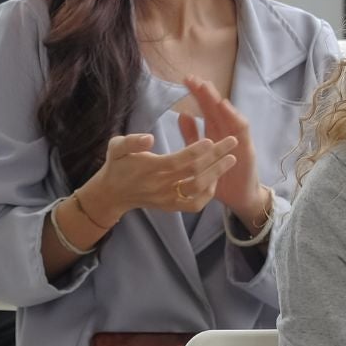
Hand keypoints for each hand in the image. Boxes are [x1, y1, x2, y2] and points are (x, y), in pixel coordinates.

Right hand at [80, 131, 236, 223]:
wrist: (113, 194)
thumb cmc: (117, 165)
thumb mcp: (116, 147)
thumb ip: (131, 142)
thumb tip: (149, 138)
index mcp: (150, 169)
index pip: (178, 161)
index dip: (196, 151)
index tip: (211, 139)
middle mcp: (161, 185)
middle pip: (194, 173)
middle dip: (216, 157)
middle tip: (233, 142)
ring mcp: (167, 198)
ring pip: (198, 190)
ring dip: (216, 174)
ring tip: (231, 159)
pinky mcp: (171, 206)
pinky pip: (194, 205)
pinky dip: (208, 194)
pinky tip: (216, 179)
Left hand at [178, 75, 268, 227]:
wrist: (240, 198)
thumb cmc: (219, 176)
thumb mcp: (200, 156)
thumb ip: (191, 136)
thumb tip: (181, 114)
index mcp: (215, 132)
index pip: (205, 109)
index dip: (196, 95)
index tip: (185, 81)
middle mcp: (227, 132)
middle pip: (216, 107)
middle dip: (205, 92)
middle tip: (192, 78)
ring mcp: (238, 138)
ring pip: (228, 114)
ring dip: (217, 100)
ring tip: (206, 87)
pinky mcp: (247, 148)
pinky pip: (241, 129)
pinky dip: (233, 116)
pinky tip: (224, 106)